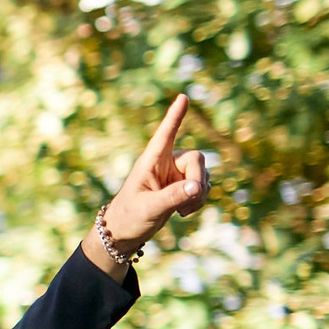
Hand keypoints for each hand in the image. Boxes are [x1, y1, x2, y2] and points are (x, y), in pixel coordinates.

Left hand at [101, 93, 211, 251]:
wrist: (126, 232)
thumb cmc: (129, 217)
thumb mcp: (150, 208)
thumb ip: (172, 197)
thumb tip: (196, 187)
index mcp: (151, 161)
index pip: (165, 134)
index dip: (174, 116)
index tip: (182, 97)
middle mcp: (166, 163)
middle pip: (197, 158)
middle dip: (198, 180)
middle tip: (190, 200)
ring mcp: (176, 174)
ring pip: (203, 174)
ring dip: (200, 193)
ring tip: (182, 210)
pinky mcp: (183, 186)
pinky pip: (203, 186)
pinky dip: (200, 199)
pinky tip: (184, 211)